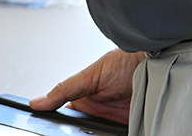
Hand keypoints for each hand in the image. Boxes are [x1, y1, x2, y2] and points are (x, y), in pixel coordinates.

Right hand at [30, 48, 144, 123]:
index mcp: (83, 102)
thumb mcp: (88, 77)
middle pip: (83, 131)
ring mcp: (114, 122)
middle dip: (81, 132)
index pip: (65, 119)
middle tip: (85, 128)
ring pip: (99, 134)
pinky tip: (112, 133)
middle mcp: (98, 114)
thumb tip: (37, 102)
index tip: (49, 129)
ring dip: (98, 133)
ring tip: (100, 128)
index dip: (58, 126)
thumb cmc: (123, 63)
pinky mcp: (128, 128)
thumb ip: (63, 90)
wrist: (154, 64)